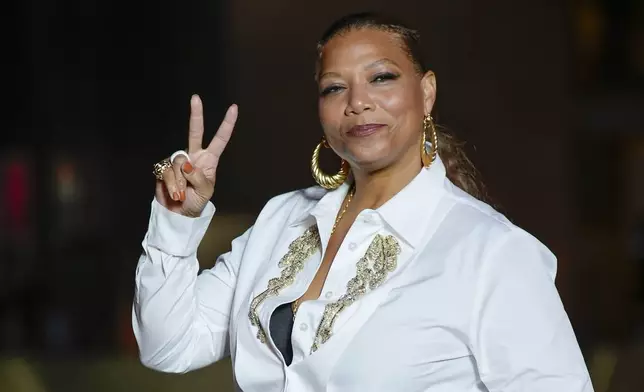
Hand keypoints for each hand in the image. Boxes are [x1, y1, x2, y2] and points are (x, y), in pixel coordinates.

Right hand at [156, 95, 237, 216]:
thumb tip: (186, 164)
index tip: (234, 108)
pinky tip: (174, 193)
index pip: (220, 139)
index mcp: (209, 159)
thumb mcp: (205, 191)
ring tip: (183, 194)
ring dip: (181, 182)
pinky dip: (172, 186)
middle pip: (195, 132)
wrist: (178, 213)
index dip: (227, 124)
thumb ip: (198, 176)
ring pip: (179, 162)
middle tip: (196, 98)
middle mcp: (193, 155)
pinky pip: (168, 172)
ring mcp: (178, 160)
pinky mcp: (164, 167)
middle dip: (196, 114)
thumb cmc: (196, 201)